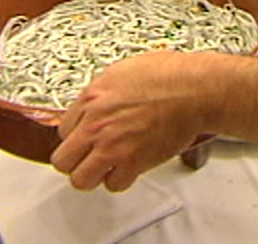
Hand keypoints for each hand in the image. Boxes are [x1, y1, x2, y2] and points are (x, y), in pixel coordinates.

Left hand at [51, 51, 209, 191]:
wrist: (195, 90)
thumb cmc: (169, 75)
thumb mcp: (122, 72)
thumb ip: (102, 93)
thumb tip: (94, 104)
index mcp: (91, 98)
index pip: (62, 131)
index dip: (77, 136)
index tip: (86, 138)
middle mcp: (96, 124)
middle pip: (62, 160)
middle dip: (76, 160)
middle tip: (88, 158)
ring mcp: (112, 146)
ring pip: (80, 180)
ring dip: (93, 176)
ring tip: (105, 168)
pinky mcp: (133, 162)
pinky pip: (113, 185)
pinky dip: (120, 180)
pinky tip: (127, 168)